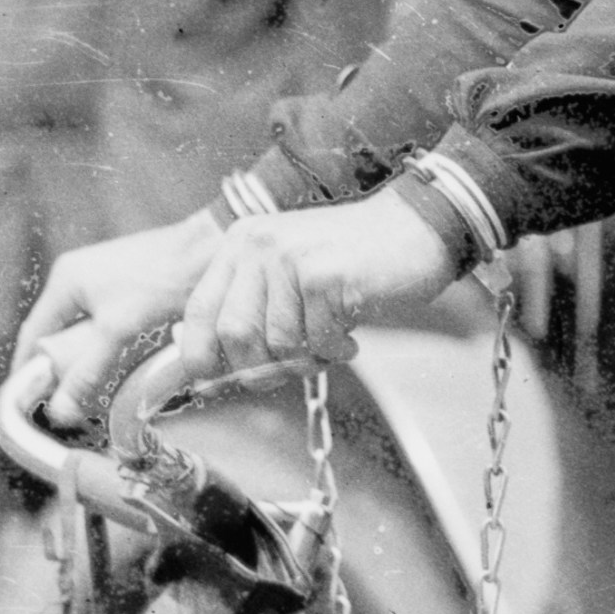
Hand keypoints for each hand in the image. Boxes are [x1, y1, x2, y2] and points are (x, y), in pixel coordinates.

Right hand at [5, 215, 223, 446]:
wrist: (208, 250)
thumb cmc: (161, 281)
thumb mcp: (117, 330)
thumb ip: (85, 370)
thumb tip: (60, 410)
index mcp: (65, 280)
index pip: (33, 333)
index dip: (27, 369)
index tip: (28, 401)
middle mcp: (78, 276)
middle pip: (56, 333)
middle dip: (58, 367)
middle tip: (63, 402)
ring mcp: (102, 279)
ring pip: (82, 331)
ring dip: (84, 358)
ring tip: (90, 390)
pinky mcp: (126, 287)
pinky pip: (105, 325)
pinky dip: (106, 347)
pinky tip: (118, 365)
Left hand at [138, 194, 463, 418]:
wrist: (416, 229)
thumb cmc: (354, 261)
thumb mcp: (288, 274)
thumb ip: (251, 312)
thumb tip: (208, 372)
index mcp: (241, 244)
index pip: (198, 311)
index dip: (199, 357)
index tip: (210, 384)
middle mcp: (258, 245)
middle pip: (233, 335)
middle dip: (260, 367)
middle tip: (292, 369)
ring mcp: (291, 258)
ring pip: (277, 344)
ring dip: (307, 359)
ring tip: (331, 342)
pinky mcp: (324, 276)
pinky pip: (316, 342)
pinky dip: (335, 351)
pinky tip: (351, 334)